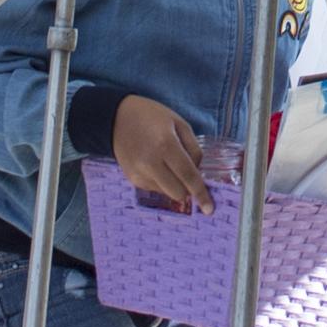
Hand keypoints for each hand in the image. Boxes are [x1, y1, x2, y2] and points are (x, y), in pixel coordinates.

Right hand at [111, 97, 217, 214]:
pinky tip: (156, 165)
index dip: (201, 193)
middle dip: (187, 188)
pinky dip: (161, 182)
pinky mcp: (132, 179)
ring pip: (166, 193)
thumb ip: (193, 149)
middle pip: (178, 192)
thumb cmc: (152, 116)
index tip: (209, 209)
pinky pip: (154, 189)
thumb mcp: (179, 123)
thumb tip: (198, 172)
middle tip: (187, 173)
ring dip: (174, 184)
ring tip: (167, 163)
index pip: (188, 175)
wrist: (117, 117)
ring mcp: (139, 173)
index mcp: (166, 144)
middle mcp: (151, 163)